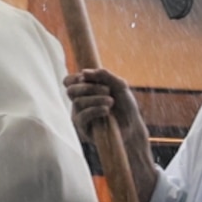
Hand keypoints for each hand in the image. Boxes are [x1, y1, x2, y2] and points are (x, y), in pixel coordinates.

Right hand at [66, 67, 160, 201]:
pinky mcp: (83, 129)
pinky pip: (81, 117)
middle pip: (71, 90)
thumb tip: (84, 72)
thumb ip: (105, 75)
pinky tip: (106, 110)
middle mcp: (79, 102)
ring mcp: (80, 115)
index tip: (88, 77)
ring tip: (111, 101)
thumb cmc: (126, 105)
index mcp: (85, 90)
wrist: (133, 126)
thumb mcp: (120, 86)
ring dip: (95, 99)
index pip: (69, 81)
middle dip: (89, 87)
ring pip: (77, 102)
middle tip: (107, 90)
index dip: (75, 78)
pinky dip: (94, 110)